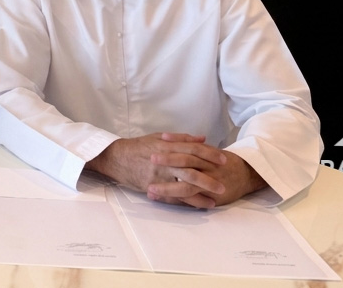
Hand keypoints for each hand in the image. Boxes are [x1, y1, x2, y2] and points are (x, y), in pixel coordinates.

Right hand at [88, 132, 257, 207]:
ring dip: (202, 192)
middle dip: (210, 177)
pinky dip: (189, 201)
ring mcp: (160, 175)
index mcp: (168, 146)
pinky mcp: (154, 187)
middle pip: (192, 169)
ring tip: (217, 197)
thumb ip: (182, 138)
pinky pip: (174, 196)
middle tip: (224, 184)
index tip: (224, 159)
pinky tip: (201, 204)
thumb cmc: (139, 146)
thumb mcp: (159, 137)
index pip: (193, 149)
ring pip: (185, 185)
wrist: (117, 158)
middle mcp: (165, 161)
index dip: (210, 154)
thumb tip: (202, 138)